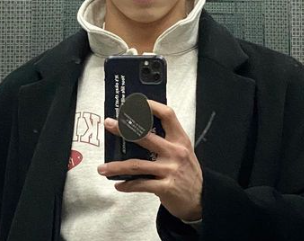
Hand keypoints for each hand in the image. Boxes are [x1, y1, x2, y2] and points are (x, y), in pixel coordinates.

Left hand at [97, 100, 202, 221]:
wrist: (200, 199)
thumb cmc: (188, 172)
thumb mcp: (183, 151)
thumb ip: (166, 140)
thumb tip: (139, 130)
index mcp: (180, 139)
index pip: (167, 115)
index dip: (151, 106)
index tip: (135, 103)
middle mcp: (175, 152)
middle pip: (145, 136)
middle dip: (123, 129)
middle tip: (109, 124)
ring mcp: (170, 170)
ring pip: (137, 165)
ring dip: (117, 166)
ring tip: (102, 167)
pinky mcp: (165, 187)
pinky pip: (140, 184)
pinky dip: (127, 184)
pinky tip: (118, 184)